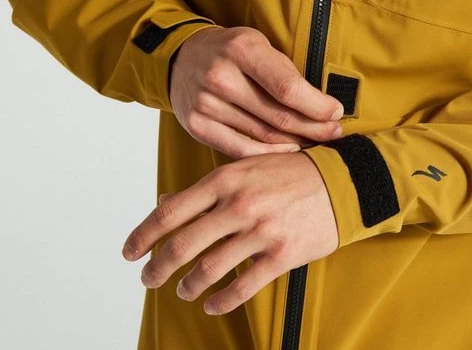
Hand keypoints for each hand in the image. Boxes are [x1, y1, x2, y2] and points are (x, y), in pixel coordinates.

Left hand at [121, 151, 338, 315]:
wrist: (342, 182)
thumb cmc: (290, 173)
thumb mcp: (245, 167)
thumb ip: (206, 189)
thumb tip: (165, 204)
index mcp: (225, 179)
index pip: (171, 211)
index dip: (143, 234)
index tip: (129, 252)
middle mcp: (239, 205)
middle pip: (183, 245)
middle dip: (158, 267)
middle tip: (148, 279)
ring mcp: (261, 231)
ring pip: (209, 269)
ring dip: (188, 285)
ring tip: (183, 291)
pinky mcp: (282, 254)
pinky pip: (243, 286)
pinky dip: (222, 300)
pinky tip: (212, 304)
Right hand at [170, 26, 344, 158]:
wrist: (182, 57)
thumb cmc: (232, 52)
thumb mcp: (260, 45)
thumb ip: (287, 74)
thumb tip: (324, 108)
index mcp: (242, 50)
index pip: (288, 88)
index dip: (317, 106)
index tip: (336, 113)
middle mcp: (221, 77)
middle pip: (278, 116)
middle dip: (314, 128)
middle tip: (334, 132)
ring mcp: (206, 104)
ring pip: (264, 136)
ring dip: (296, 143)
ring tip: (315, 142)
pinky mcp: (197, 126)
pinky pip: (242, 150)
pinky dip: (269, 155)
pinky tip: (288, 151)